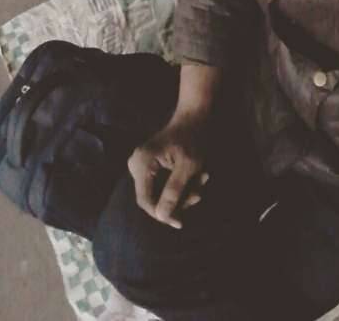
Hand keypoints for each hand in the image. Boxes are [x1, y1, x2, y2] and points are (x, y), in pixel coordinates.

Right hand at [128, 111, 210, 228]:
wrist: (193, 116)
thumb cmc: (192, 139)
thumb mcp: (187, 167)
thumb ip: (174, 191)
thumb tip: (162, 218)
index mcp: (142, 164)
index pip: (146, 201)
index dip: (162, 214)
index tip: (180, 222)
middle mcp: (136, 164)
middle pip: (152, 197)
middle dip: (178, 199)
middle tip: (199, 193)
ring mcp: (141, 163)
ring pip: (159, 191)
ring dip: (182, 191)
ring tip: (202, 179)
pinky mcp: (148, 164)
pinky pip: (161, 183)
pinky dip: (179, 183)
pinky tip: (196, 175)